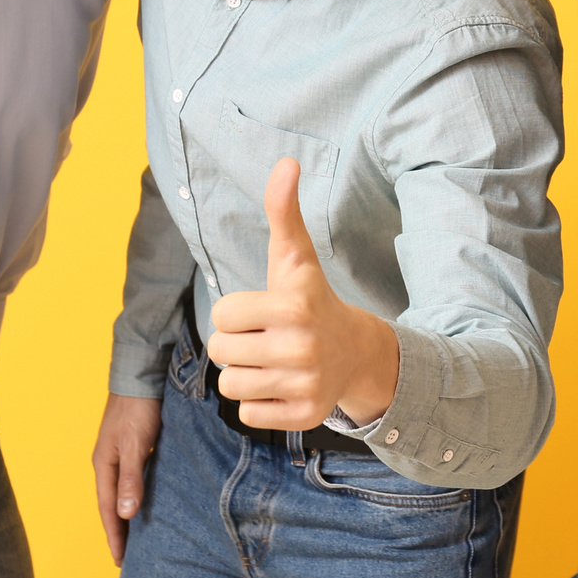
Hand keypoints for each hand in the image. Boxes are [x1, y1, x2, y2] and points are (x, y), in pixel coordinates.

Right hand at [92, 393, 162, 567]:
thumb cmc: (137, 408)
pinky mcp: (132, 447)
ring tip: (137, 537)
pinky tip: (146, 503)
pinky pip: (131, 481)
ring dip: (126, 515)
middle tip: (128, 558)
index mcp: (104, 465)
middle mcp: (107, 462)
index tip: (121, 561)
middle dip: (118, 531)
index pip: (107, 510)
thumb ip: (130, 479)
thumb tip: (125, 514)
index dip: (114, 536)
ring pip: (120, 493)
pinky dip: (135, 497)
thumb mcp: (135, 445)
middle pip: (111, 505)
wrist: (141, 375)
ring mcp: (118, 454)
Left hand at [208, 158, 399, 431]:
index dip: (235, 312)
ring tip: (272, 362)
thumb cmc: (310, 299)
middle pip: (221, 354)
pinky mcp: (304, 416)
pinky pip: (248, 415)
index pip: (221, 315)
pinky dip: (259, 404)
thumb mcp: (295, 256)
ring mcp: (304, 384)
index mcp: (292, 306)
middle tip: (265, 338)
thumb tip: (287, 161)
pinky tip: (282, 385)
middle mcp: (300, 347)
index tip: (261, 311)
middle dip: (235, 346)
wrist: (357, 352)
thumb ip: (283, 210)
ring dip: (244, 376)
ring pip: (230, 388)